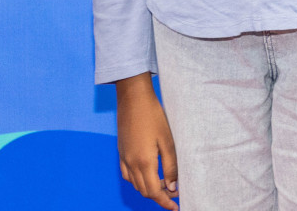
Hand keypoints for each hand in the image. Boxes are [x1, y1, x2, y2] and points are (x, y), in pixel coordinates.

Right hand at [115, 73, 177, 208]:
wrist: (133, 96)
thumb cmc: (153, 115)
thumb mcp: (167, 141)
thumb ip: (170, 166)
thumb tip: (173, 187)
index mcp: (144, 162)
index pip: (154, 192)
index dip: (165, 202)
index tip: (175, 207)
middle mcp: (131, 163)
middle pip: (144, 190)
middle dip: (159, 196)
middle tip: (174, 192)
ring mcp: (124, 157)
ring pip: (135, 183)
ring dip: (148, 188)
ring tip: (163, 182)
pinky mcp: (121, 150)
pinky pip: (127, 173)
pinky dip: (137, 179)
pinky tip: (147, 173)